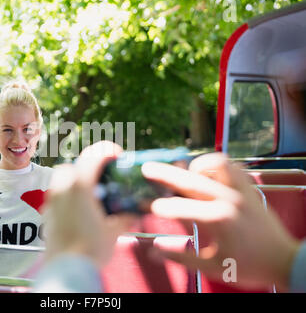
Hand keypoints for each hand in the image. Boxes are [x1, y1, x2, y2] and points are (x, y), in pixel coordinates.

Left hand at [42, 141, 136, 267]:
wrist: (67, 270)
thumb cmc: (90, 249)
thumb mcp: (113, 231)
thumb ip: (124, 218)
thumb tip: (133, 214)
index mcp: (80, 186)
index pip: (93, 156)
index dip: (106, 150)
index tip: (116, 154)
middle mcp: (62, 188)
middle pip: (73, 166)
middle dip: (87, 167)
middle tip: (102, 178)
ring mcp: (52, 201)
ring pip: (61, 180)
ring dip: (75, 181)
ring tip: (91, 195)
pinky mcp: (47, 214)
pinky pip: (56, 196)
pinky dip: (67, 196)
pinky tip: (79, 211)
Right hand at [142, 153, 300, 290]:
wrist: (284, 262)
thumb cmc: (248, 266)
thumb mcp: (212, 268)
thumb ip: (181, 257)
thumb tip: (155, 250)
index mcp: (217, 220)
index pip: (179, 207)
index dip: (160, 207)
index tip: (147, 207)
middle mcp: (228, 199)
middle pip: (190, 180)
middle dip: (165, 174)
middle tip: (147, 169)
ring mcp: (241, 191)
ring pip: (216, 164)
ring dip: (197, 166)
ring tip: (186, 173)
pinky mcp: (250, 189)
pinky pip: (233, 167)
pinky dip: (218, 166)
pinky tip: (208, 174)